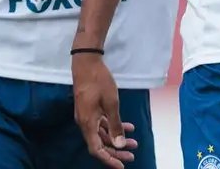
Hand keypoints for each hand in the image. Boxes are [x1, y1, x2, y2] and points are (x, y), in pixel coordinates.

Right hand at [73, 53, 137, 167]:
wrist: (86, 62)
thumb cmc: (99, 81)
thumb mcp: (111, 104)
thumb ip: (115, 125)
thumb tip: (120, 144)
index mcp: (87, 124)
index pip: (96, 149)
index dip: (109, 160)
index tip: (121, 166)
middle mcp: (85, 123)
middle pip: (100, 144)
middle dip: (116, 151)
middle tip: (132, 155)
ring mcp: (87, 116)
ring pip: (102, 134)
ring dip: (117, 139)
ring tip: (134, 142)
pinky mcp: (90, 109)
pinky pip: (101, 124)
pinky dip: (114, 127)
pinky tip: (128, 127)